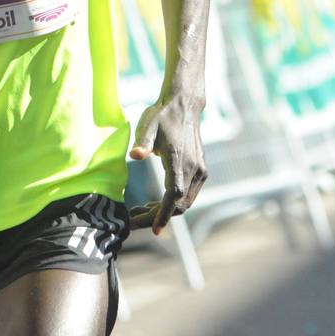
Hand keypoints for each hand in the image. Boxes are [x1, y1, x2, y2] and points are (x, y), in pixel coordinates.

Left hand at [128, 93, 207, 234]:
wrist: (183, 105)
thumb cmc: (161, 115)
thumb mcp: (147, 125)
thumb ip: (142, 142)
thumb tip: (135, 155)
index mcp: (180, 161)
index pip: (174, 195)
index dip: (164, 214)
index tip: (155, 230)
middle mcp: (195, 169)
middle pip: (180, 204)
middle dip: (158, 216)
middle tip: (133, 219)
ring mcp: (200, 170)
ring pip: (185, 201)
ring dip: (165, 210)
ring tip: (140, 211)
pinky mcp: (200, 169)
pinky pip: (188, 193)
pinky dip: (173, 202)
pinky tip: (155, 201)